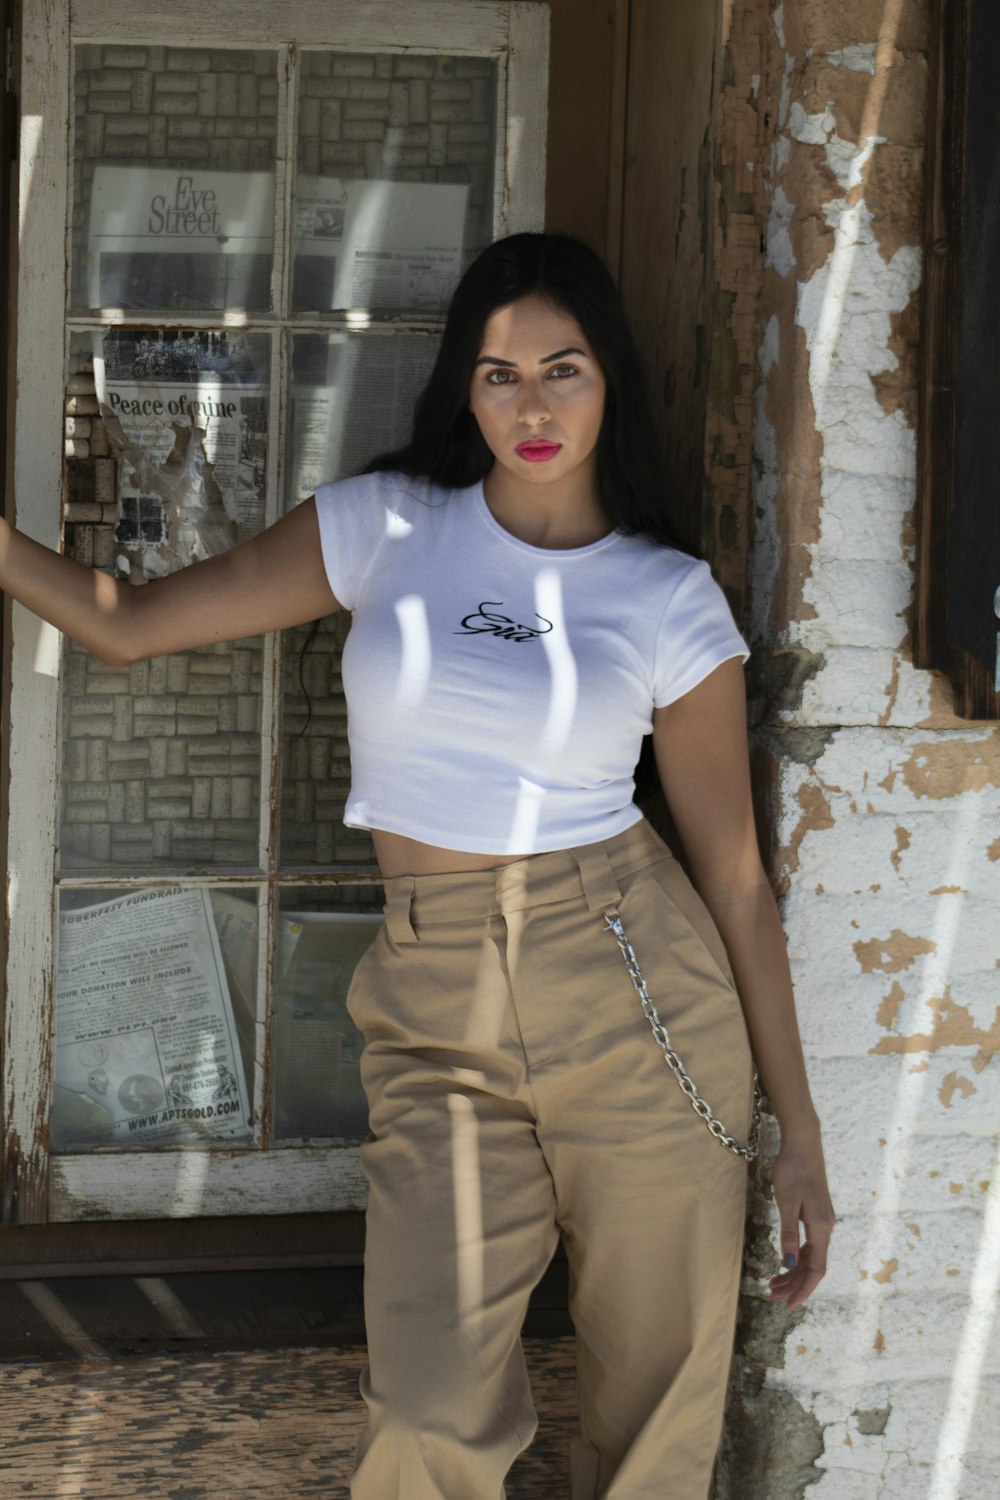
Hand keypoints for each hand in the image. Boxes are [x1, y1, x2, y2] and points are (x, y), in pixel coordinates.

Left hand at [767, 1131, 835, 1309]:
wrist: (802, 1143)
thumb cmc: (792, 1170)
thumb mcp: (787, 1203)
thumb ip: (789, 1234)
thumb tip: (789, 1264)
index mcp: (821, 1228)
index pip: (816, 1269)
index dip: (803, 1289)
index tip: (789, 1305)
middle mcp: (826, 1227)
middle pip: (813, 1265)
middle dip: (794, 1284)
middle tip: (772, 1296)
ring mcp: (823, 1220)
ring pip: (811, 1255)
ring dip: (794, 1271)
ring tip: (774, 1283)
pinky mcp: (817, 1213)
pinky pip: (809, 1243)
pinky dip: (797, 1256)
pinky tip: (785, 1261)